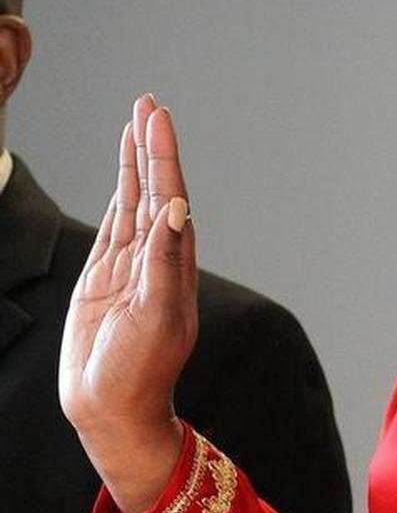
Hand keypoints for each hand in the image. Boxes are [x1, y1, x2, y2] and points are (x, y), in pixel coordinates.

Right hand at [60, 94, 197, 512]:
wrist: (114, 410)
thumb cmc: (140, 372)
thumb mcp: (156, 316)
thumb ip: (163, 262)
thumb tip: (176, 210)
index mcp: (174, 263)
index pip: (171, 195)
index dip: (164, 155)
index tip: (158, 117)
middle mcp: (155, 259)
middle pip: (155, 188)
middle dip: (152, 145)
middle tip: (148, 102)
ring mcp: (129, 267)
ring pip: (134, 201)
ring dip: (136, 163)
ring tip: (136, 123)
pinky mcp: (104, 279)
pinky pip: (114, 225)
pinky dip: (119, 195)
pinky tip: (123, 175)